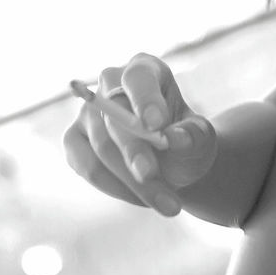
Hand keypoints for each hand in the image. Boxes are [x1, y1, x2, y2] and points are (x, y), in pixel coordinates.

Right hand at [63, 53, 217, 218]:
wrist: (173, 164)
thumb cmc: (187, 142)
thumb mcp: (201, 139)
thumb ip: (193, 136)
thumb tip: (175, 139)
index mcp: (146, 70)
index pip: (138, 78)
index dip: (145, 99)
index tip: (156, 124)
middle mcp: (111, 84)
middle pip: (115, 118)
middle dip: (135, 152)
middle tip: (152, 177)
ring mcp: (88, 111)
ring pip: (102, 148)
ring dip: (133, 181)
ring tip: (168, 204)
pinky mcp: (73, 139)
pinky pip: (87, 166)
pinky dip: (115, 187)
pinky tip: (142, 197)